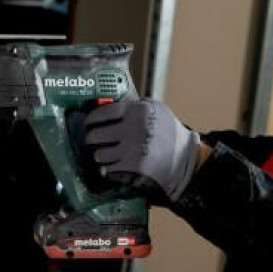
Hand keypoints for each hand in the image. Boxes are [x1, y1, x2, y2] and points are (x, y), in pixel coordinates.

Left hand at [83, 98, 201, 204]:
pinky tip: (109, 166)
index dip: (92, 118)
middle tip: (91, 139)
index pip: (104, 112)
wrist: (184, 156)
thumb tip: (110, 103)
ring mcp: (133, 149)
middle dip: (91, 138)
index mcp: (138, 111)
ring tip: (102, 154)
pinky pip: (109, 168)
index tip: (88, 122)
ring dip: (99, 155)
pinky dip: (107, 168)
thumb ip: (134, 104)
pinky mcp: (134, 167)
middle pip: (96, 134)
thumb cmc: (168, 130)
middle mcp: (134, 128)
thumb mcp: (155, 108)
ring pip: (100, 154)